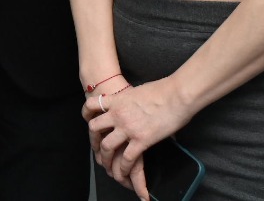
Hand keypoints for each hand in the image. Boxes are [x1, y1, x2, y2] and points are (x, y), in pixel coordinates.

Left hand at [86, 78, 186, 198]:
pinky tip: (124, 172)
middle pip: (94, 128)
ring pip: (107, 146)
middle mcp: (118, 114)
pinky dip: (123, 168)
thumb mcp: (138, 91)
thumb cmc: (163, 90)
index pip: (92, 105)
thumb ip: (131, 100)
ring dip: (106, 158)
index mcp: (117, 100)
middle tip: (97, 148)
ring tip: (108, 165)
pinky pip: (127, 158)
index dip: (86, 114)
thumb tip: (134, 104)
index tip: (88, 121)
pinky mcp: (142, 140)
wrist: (177, 94)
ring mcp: (128, 128)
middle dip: (94, 141)